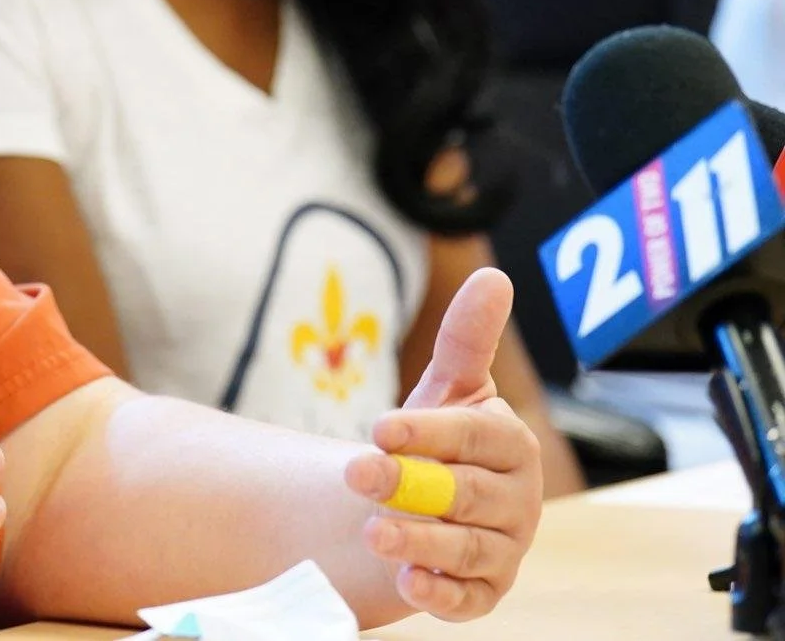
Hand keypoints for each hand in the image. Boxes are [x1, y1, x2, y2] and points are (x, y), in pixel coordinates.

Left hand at [345, 267, 541, 619]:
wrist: (416, 502)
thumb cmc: (434, 440)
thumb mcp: (445, 390)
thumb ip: (466, 339)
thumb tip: (494, 275)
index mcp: (513, 444)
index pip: (474, 437)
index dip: (429, 432)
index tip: (379, 427)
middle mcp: (518, 500)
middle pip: (465, 493)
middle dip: (410, 485)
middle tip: (355, 474)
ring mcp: (505, 548)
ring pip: (467, 548)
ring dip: (420, 541)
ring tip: (373, 533)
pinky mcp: (484, 591)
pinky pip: (469, 599)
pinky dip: (440, 594)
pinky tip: (408, 583)